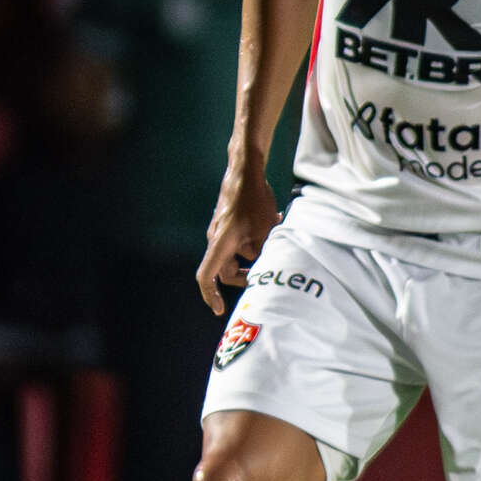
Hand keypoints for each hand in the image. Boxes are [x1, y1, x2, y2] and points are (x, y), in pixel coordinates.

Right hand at [197, 171, 282, 315]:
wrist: (245, 171)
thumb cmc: (255, 199)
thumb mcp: (266, 230)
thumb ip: (263, 253)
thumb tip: (264, 269)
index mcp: (221, 243)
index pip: (207, 276)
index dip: (211, 295)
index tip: (219, 309)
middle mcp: (216, 239)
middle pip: (226, 271)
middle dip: (245, 276)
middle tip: (266, 273)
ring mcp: (221, 232)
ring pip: (236, 256)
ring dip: (254, 256)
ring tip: (273, 241)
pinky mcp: (228, 225)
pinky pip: (238, 243)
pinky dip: (253, 243)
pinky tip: (271, 228)